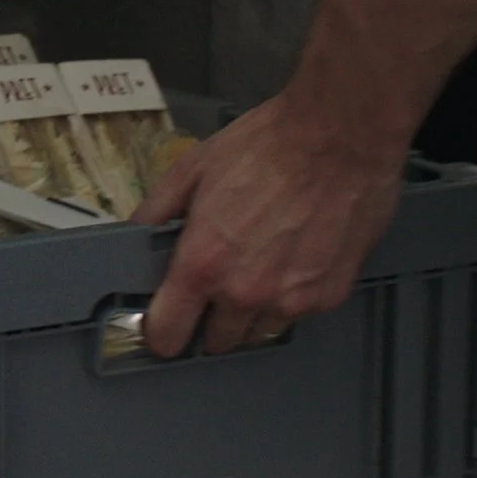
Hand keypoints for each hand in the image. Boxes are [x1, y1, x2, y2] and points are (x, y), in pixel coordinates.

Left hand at [130, 91, 404, 357]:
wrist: (339, 136)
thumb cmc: (267, 146)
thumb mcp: (192, 169)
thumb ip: (157, 210)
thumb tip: (137, 234)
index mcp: (203, 264)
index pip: (168, 334)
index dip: (162, 332)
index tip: (165, 325)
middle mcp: (245, 293)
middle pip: (216, 340)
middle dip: (211, 319)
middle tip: (219, 282)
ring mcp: (291, 300)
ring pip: (259, 332)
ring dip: (253, 313)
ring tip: (261, 267)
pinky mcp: (329, 295)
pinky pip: (300, 313)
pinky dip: (293, 296)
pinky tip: (294, 259)